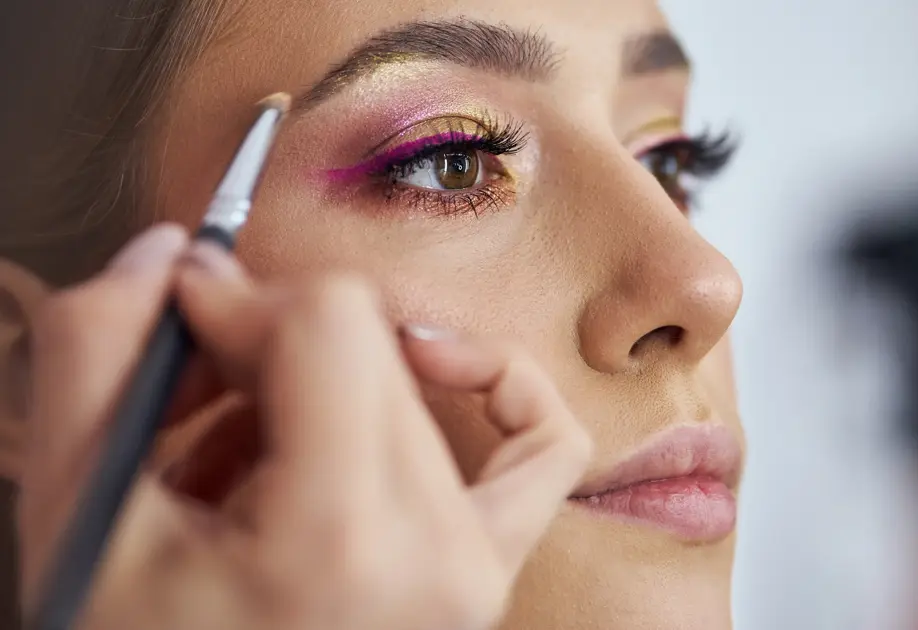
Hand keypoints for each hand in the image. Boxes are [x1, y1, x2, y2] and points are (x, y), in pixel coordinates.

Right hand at [17, 224, 591, 629]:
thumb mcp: (81, 512)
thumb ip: (99, 353)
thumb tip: (176, 252)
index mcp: (339, 539)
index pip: (330, 323)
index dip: (240, 300)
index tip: (184, 325)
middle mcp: (435, 557)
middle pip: (367, 346)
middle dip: (261, 344)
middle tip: (194, 395)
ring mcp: (476, 569)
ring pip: (426, 382)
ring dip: (328, 380)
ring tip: (243, 446)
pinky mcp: (491, 570)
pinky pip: (543, 443)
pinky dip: (494, 386)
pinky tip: (427, 369)